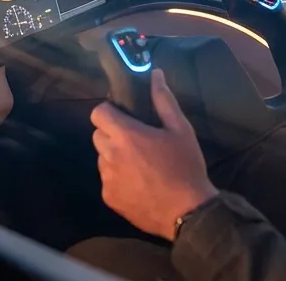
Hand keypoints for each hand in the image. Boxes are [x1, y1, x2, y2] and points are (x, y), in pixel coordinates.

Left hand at [91, 69, 216, 239]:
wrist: (187, 211)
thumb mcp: (181, 129)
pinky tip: (139, 184)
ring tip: (139, 165)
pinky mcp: (108, 198)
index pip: (98, 113)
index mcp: (125, 135)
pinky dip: (118, 179)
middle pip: (98, 135)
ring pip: (102, 158)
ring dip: (114, 157)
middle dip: (112, 134)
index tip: (124, 117)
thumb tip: (155, 74)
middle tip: (136, 141)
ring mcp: (107, 178)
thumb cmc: (185, 167)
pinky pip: (107, 180)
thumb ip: (164, 100)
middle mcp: (110, 155)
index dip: (109, 112)